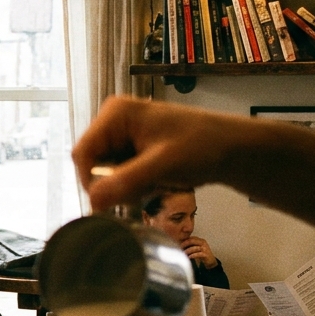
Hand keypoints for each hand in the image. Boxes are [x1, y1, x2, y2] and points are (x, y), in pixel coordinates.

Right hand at [73, 97, 244, 211]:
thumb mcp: (162, 165)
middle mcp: (113, 120)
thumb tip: (93, 202)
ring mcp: (122, 133)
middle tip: (143, 189)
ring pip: (104, 172)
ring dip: (124, 186)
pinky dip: (132, 183)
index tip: (113, 201)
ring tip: (153, 183)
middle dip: (113, 183)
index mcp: (115, 113)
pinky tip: (153, 181)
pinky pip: (117, 173)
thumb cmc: (202, 146)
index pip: (83, 154)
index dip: (92, 181)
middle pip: (92, 164)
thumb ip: (126, 181)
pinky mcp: (130, 146)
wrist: (231, 148)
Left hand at [180, 236, 218, 269]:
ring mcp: (205, 248)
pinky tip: (189, 257)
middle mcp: (203, 243)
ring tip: (184, 253)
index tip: (180, 244)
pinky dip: (192, 255)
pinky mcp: (205, 254)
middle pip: (192, 241)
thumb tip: (180, 245)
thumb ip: (191, 245)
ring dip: (188, 251)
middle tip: (180, 248)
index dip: (185, 240)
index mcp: (201, 240)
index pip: (191, 238)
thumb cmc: (201, 254)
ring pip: (194, 248)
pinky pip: (197, 254)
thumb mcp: (197, 248)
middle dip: (185, 244)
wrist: (210, 261)